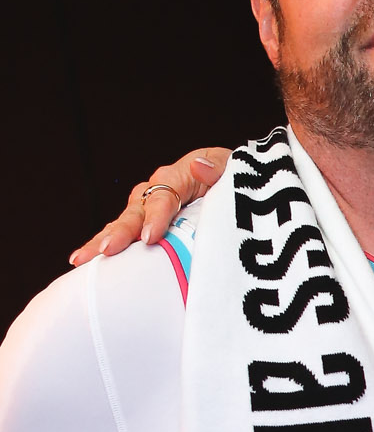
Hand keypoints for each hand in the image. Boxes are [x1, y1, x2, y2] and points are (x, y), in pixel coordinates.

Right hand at [70, 147, 229, 265]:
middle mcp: (156, 193)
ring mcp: (148, 210)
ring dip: (103, 241)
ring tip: (84, 260)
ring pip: (123, 225)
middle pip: (135, 212)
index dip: (156, 216)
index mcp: (177, 176)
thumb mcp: (231, 166)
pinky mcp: (147, 227)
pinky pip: (126, 237)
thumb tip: (198, 166)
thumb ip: (218, 167)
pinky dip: (107, 248)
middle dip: (120, 232)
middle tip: (107, 250)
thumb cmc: (229, 177)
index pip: (164, 196)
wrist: (232, 186)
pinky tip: (89, 265)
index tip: (150, 236)